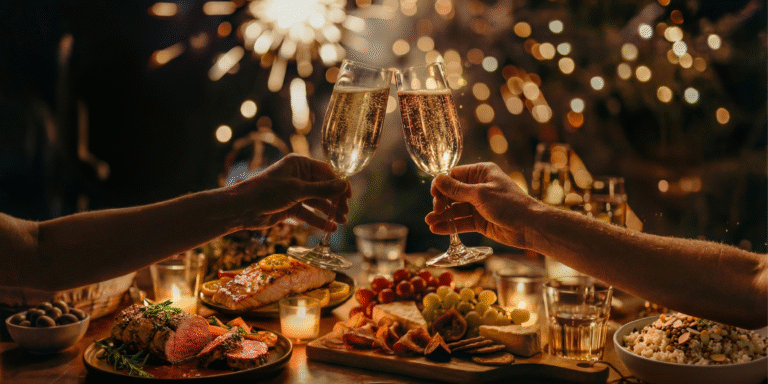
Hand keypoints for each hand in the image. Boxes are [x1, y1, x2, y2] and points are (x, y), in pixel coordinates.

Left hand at [231, 154, 350, 229]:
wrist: (242, 209)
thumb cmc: (267, 192)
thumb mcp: (297, 190)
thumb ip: (322, 189)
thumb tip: (344, 185)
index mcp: (299, 164)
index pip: (326, 172)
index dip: (339, 184)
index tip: (349, 196)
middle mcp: (298, 176)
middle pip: (324, 188)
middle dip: (335, 201)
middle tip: (345, 213)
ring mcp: (294, 192)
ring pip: (317, 202)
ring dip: (329, 212)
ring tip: (340, 223)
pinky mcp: (290, 207)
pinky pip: (308, 213)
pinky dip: (318, 221)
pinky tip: (329, 229)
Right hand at [425, 162, 540, 247]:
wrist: (529, 226)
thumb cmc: (508, 204)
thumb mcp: (480, 194)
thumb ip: (457, 189)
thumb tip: (437, 180)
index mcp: (481, 173)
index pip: (454, 176)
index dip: (441, 185)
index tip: (433, 195)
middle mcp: (478, 187)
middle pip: (452, 193)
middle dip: (441, 202)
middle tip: (434, 212)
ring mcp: (478, 205)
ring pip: (455, 209)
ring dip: (442, 216)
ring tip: (430, 222)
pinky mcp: (479, 221)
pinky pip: (461, 222)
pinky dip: (450, 226)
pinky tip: (437, 229)